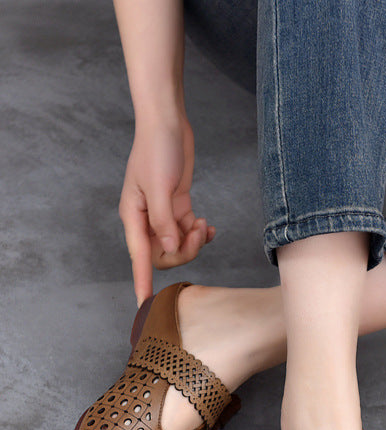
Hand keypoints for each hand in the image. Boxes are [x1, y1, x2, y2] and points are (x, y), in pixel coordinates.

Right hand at [118, 115, 215, 305]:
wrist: (168, 124)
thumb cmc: (157, 149)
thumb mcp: (160, 187)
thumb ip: (164, 221)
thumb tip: (170, 248)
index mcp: (133, 216)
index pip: (139, 258)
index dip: (142, 281)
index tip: (145, 305)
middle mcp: (145, 219)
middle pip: (164, 256)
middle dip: (184, 252)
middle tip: (197, 234)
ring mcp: (162, 214)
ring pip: (178, 246)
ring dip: (194, 242)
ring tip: (203, 225)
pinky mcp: (178, 207)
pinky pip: (188, 232)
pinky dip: (200, 233)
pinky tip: (208, 226)